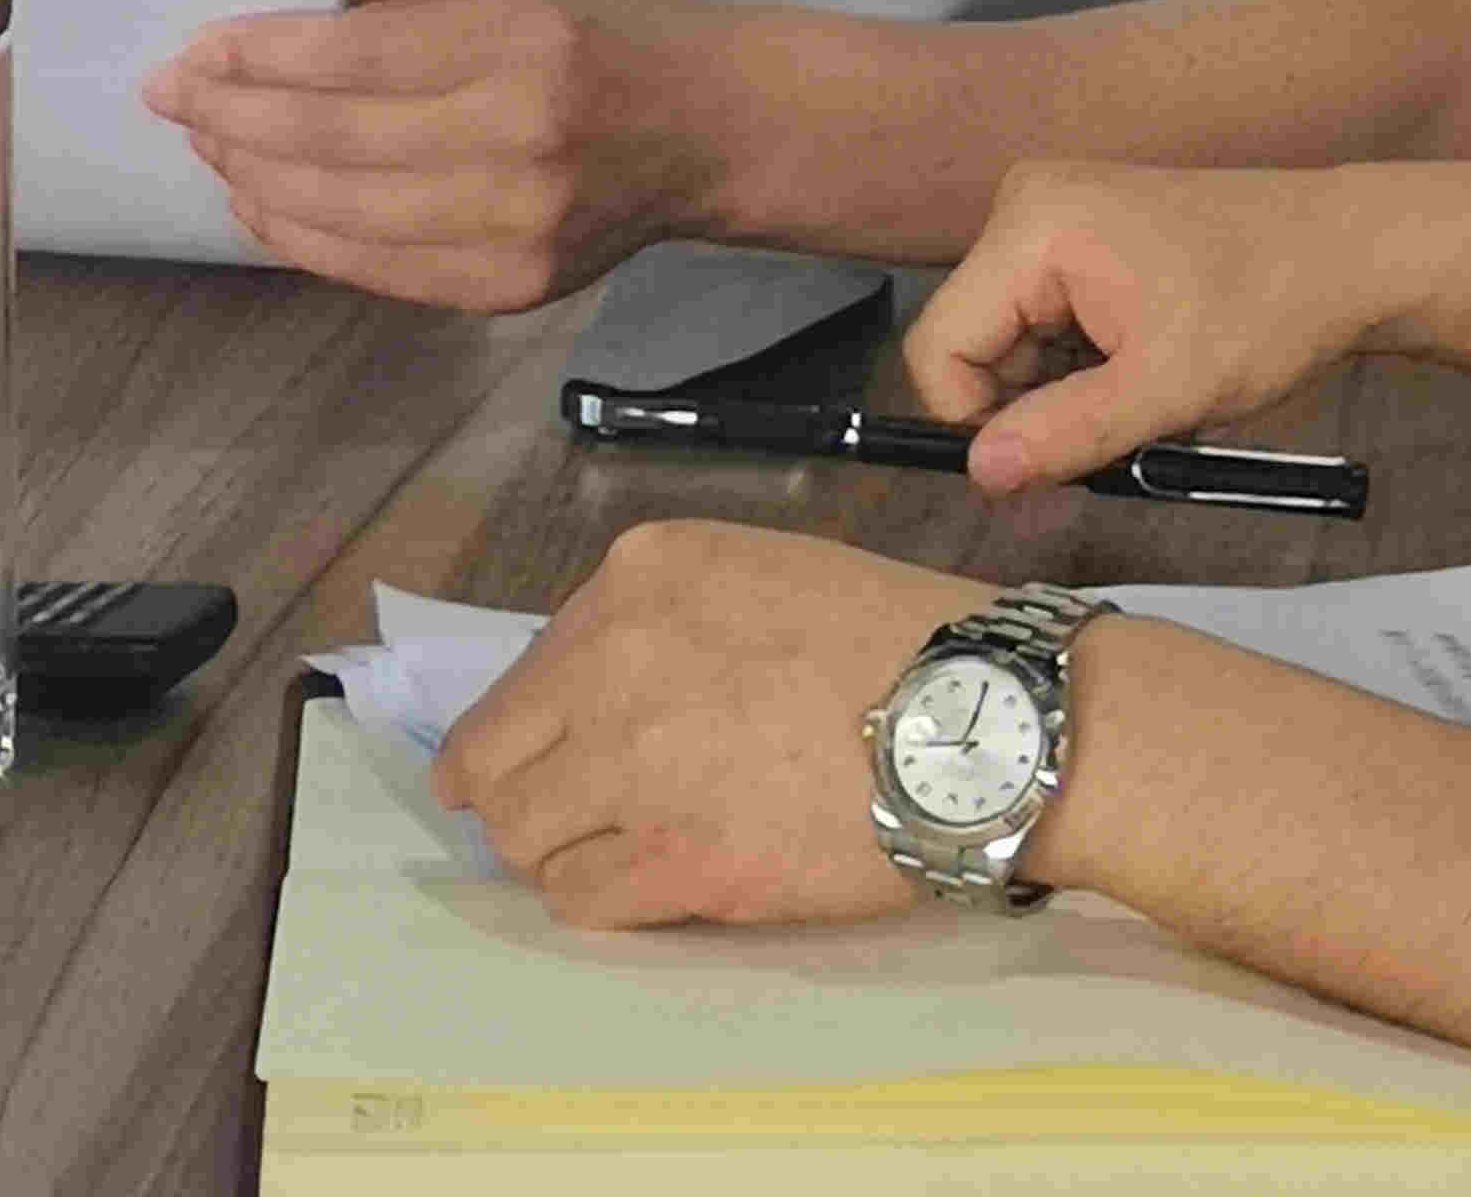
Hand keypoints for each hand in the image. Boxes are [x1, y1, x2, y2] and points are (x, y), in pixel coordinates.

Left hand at [144, 0, 723, 310]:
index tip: (193, 53)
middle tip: (174, 99)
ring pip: (342, 214)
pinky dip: (303, 238)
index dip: (257, 58)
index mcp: (517, 36)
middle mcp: (517, 136)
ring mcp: (515, 225)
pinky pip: (377, 270)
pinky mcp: (510, 286)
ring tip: (210, 145)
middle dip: (234, 117)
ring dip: (253, 179)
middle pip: (334, 139)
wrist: (705, 125)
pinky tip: (261, 202)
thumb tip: (282, 2)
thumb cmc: (597, 19)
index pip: (353, 56)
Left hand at [431, 518, 968, 925]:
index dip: (530, 722)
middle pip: (493, 755)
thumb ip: (660, 621)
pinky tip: (644, 883)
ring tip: (603, 852)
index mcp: (640, 574)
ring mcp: (639, 762)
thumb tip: (593, 693)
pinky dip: (599, 896)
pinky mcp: (678, 859)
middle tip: (540, 820)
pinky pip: (580, 895)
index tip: (539, 754)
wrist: (976, 720)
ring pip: (521, 833)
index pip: (528, 666)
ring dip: (552, 849)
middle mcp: (616, 658)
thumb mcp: (756, 573)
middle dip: (507, 792)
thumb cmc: (888, 639)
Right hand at [904, 158, 1379, 490]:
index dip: (976, 421)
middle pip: (974, 344)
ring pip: (1010, 343)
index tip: (1046, 464)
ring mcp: (1053, 217)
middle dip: (1030, 409)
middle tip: (1112, 443)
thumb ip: (1066, 434)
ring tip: (1141, 399)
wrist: (1347, 254)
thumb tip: (982, 473)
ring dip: (1061, 393)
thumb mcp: (1167, 387)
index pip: (940, 345)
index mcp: (1032, 226)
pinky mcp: (1080, 237)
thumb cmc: (1269, 302)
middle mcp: (1027, 207)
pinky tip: (1141, 371)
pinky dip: (1081, 367)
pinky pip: (1044, 324)